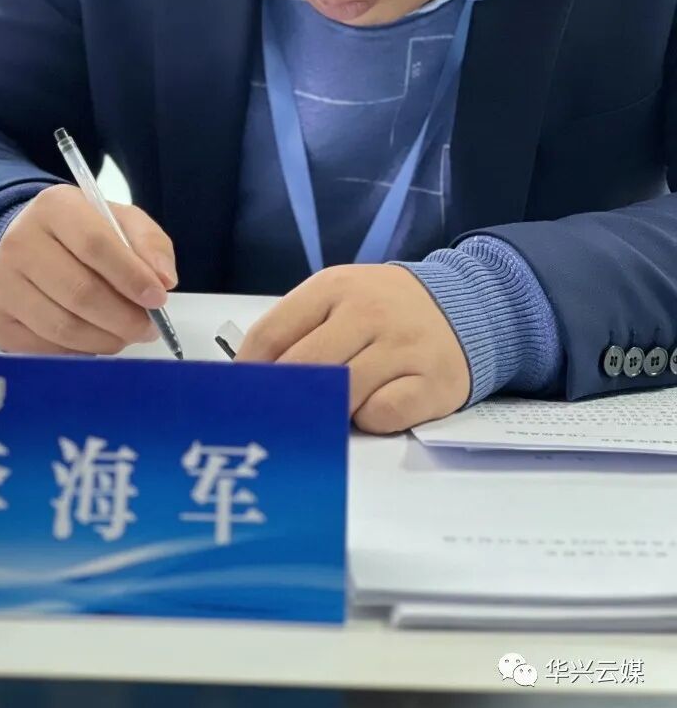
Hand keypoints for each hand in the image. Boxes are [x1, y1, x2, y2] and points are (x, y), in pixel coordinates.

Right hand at [0, 185, 176, 355]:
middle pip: (80, 292)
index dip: (131, 276)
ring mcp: (2, 282)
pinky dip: (80, 352)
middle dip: (124, 317)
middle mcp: (19, 241)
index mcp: (54, 207)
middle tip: (148, 327)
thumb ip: (150, 244)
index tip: (159, 298)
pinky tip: (95, 339)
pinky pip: (46, 348)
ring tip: (125, 334)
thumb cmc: (85, 234)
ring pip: (64, 326)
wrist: (31, 245)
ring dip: (106, 339)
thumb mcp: (121, 221)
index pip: (95, 244)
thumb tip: (164, 280)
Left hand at [236, 263, 469, 432]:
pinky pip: (382, 414)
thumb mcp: (340, 298)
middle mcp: (368, 312)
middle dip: (285, 397)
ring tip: (331, 408)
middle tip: (278, 415)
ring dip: (330, 409)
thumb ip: (299, 327)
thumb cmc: (386, 310)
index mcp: (334, 287)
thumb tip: (250, 375)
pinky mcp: (433, 381)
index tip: (242, 394)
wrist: (465, 305)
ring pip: (341, 394)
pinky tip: (372, 407)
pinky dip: (369, 420)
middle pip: (303, 367)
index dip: (249, 372)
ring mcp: (402, 346)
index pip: (272, 334)